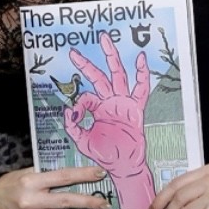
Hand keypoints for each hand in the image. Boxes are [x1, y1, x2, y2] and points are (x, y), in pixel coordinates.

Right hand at [0, 166, 110, 208]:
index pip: (63, 177)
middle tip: (106, 204)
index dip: (83, 175)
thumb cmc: (14, 182)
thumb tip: (77, 174)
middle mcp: (32, 200)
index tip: (100, 174)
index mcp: (32, 180)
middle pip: (66, 201)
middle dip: (89, 203)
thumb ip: (49, 173)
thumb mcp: (29, 171)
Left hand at [63, 32, 155, 208]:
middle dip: (86, 63)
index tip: (74, 115)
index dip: (78, 103)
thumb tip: (66, 109)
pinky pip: (140, 89)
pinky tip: (140, 59)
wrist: (122, 167)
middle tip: (74, 50)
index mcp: (97, 108)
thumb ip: (72, 126)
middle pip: (98, 76)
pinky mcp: (135, 108)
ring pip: (117, 75)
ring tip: (105, 40)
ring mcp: (123, 102)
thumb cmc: (104, 155)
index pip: (85, 96)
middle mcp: (109, 101)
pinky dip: (142, 74)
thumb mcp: (82, 140)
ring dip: (111, 58)